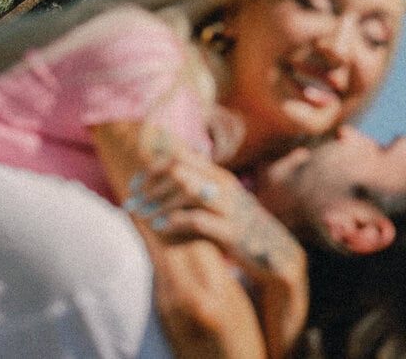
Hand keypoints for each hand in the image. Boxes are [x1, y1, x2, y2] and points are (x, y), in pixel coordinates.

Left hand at [125, 146, 304, 286]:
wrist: (273, 250)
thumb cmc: (238, 224)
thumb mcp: (219, 200)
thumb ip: (196, 185)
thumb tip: (164, 175)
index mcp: (217, 175)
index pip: (180, 156)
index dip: (153, 166)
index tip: (136, 183)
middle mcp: (223, 185)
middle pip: (178, 170)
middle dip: (150, 186)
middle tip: (132, 202)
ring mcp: (228, 206)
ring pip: (186, 191)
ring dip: (158, 203)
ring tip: (142, 217)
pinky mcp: (230, 230)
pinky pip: (197, 220)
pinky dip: (174, 222)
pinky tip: (159, 229)